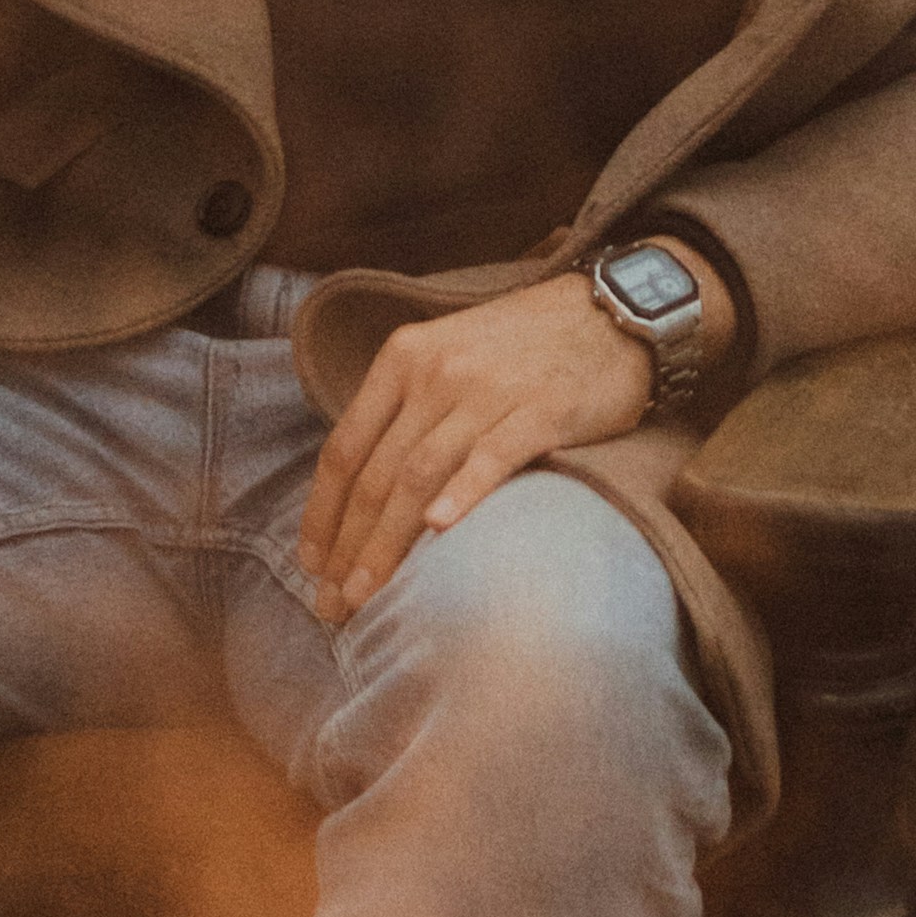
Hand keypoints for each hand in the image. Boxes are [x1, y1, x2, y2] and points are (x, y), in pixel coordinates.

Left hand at [296, 262, 727, 620]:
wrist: (605, 311)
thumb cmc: (520, 345)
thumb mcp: (446, 357)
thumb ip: (405, 412)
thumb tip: (361, 490)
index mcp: (403, 358)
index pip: (345, 447)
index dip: (321, 513)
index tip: (310, 565)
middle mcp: (436, 372)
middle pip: (377, 473)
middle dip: (347, 547)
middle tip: (332, 605)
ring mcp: (487, 390)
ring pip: (420, 476)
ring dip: (387, 544)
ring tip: (367, 596)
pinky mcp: (541, 409)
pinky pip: (492, 456)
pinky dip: (463, 493)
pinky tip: (440, 532)